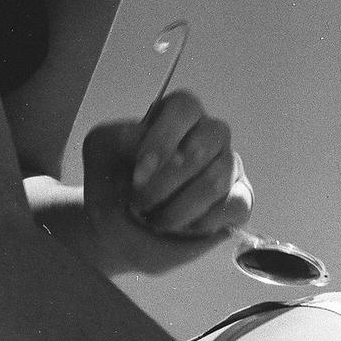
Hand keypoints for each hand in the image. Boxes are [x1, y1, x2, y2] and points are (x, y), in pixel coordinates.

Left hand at [127, 90, 252, 236]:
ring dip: (181, 206)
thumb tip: (145, 136)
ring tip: (156, 221)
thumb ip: (120, 136)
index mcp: (176, 116)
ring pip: (218, 178)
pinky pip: (235, 205)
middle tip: (140, 204)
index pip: (185, 108)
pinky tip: (183, 228)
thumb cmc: (113, 186)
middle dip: (168, 180)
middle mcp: (208, 136)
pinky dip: (204, 220)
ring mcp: (228, 168)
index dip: (163, 139)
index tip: (138, 175)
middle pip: (206, 142)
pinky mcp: (240, 201)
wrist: (119, 232)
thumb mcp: (100, 152)